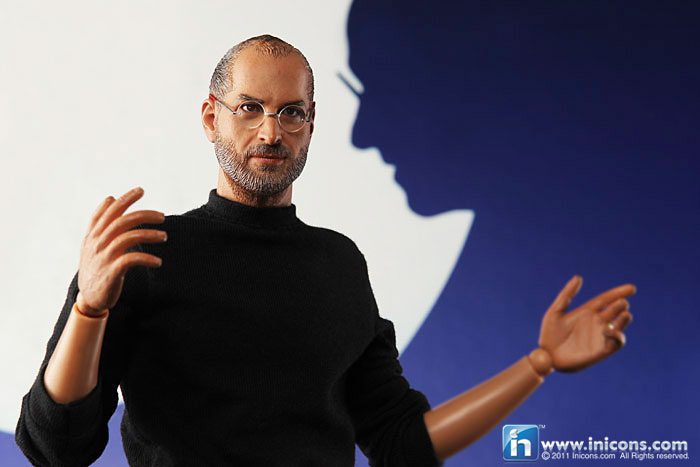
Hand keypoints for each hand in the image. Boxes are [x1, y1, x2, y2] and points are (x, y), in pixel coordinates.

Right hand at [76, 187, 166, 315]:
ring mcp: (104, 257)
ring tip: (164, 236)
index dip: (125, 199)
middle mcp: (98, 243)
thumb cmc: (96, 267)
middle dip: (143, 215)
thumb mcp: (93, 242)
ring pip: (128, 238)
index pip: (109, 211)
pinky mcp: (111, 272)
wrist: (90, 298)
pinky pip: (131, 260)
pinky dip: (146, 259)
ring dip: (149, 235)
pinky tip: (158, 262)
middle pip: (121, 221)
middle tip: (162, 215)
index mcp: (94, 234)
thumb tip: (111, 197)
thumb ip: (101, 221)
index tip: (141, 190)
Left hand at [538, 275, 634, 371]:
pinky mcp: (602, 351)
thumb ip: (567, 295)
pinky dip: (617, 336)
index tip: (632, 288)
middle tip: (621, 303)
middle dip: (620, 306)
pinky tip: (610, 330)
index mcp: (587, 312)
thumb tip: (579, 277)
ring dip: (623, 320)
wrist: (547, 356)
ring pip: (619, 326)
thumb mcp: (556, 311)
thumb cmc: (550, 334)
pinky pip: (616, 343)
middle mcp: (597, 323)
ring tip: (625, 313)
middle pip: (615, 311)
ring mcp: (600, 336)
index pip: (606, 299)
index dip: (619, 293)